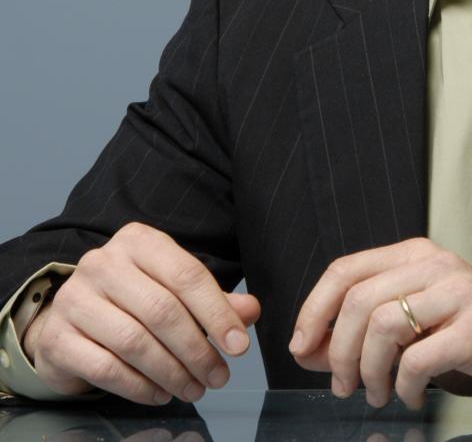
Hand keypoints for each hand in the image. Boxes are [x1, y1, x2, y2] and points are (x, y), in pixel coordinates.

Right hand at [23, 222, 259, 404]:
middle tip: (219, 377)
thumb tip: (251, 312)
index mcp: (139, 241)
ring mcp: (75, 298)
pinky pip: (106, 368)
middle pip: (163, 311)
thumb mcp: (174, 289)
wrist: (70, 317)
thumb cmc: (133, 299)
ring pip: (135, 341)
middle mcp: (104, 263)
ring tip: (195, 389)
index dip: (218, 314)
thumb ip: (213, 300)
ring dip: (172, 372)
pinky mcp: (57, 337)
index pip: (188, 275)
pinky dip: (139, 387)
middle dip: (198, 350)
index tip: (239, 346)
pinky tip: (161, 394)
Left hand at [288, 238, 471, 412]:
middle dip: (338, 352)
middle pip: (359, 301)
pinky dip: (404, 386)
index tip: (301, 347)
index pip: (346, 270)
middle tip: (342, 385)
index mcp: (415, 254)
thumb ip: (358, 331)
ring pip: (383, 326)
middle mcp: (436, 264)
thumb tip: (306, 349)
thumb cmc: (467, 332)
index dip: (314, 310)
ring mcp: (459, 292)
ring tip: (379, 393)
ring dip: (369, 373)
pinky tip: (411, 395)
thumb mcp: (411, 321)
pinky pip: (418, 359)